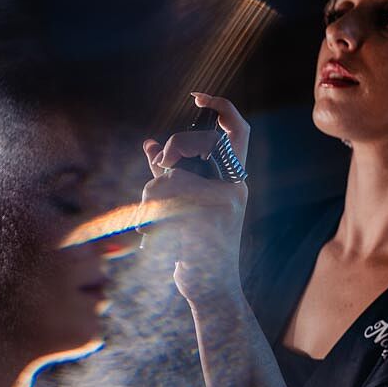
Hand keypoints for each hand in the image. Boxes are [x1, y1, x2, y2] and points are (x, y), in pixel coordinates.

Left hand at [141, 93, 250, 303]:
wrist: (209, 290)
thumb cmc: (195, 250)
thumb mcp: (182, 206)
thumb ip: (168, 175)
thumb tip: (149, 145)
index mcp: (233, 181)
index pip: (238, 132)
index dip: (222, 108)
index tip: (199, 95)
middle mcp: (234, 188)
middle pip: (197, 143)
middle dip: (171, 150)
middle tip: (159, 168)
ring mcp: (223, 203)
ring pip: (170, 175)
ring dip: (151, 197)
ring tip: (154, 222)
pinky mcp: (205, 219)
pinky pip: (164, 199)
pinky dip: (149, 215)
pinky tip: (153, 236)